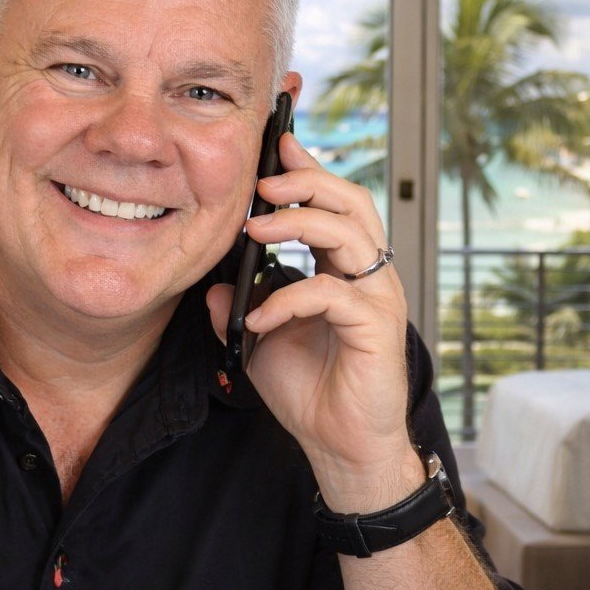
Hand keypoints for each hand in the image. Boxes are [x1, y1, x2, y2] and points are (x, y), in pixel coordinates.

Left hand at [207, 134, 423, 510]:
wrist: (341, 446)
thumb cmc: (311, 392)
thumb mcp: (259, 342)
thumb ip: (239, 308)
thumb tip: (213, 286)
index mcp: (344, 270)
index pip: (333, 204)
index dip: (309, 169)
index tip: (277, 144)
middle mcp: (368, 275)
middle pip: (351, 202)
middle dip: (307, 182)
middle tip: (263, 182)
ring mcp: (376, 298)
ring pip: (349, 233)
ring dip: (298, 224)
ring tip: (256, 230)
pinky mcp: (376, 327)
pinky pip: (330, 293)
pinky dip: (290, 298)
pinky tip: (260, 318)